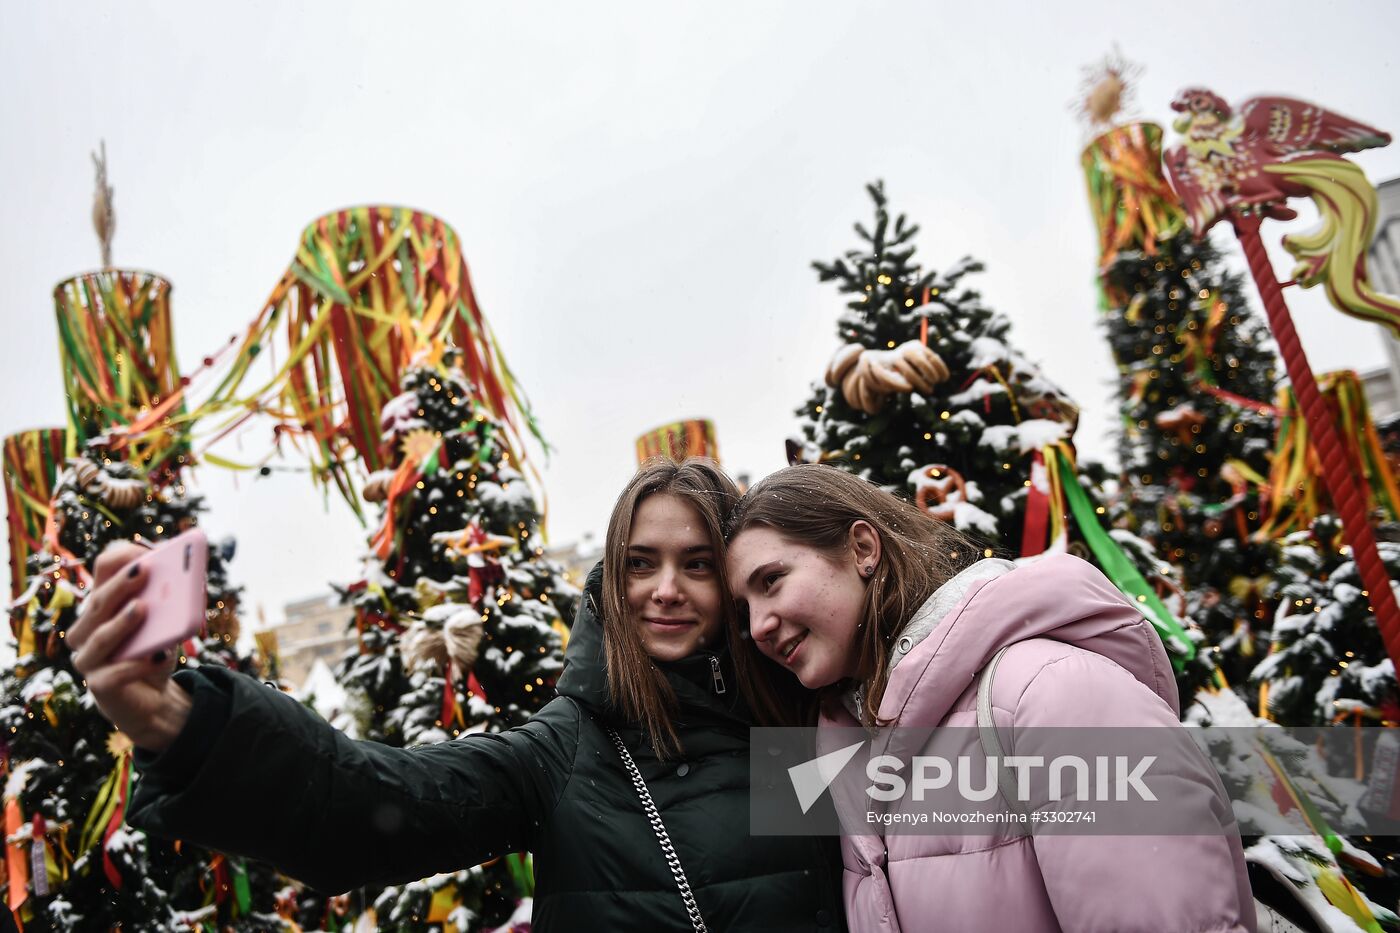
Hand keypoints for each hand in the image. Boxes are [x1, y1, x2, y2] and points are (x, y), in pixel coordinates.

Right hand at [68, 542, 191, 751]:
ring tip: (143, 608)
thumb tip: (187, 577)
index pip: (102, 571)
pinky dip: (135, 666)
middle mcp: (87, 628)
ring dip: (121, 622)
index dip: (119, 558)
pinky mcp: (99, 686)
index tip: (142, 549)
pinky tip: (156, 657)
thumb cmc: (155, 649)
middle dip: (120, 585)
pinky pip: (113, 675)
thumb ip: (173, 600)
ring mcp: (88, 658)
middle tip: (143, 570)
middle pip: (98, 602)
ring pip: (99, 638)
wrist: (154, 697)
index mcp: (102, 604)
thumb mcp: (168, 621)